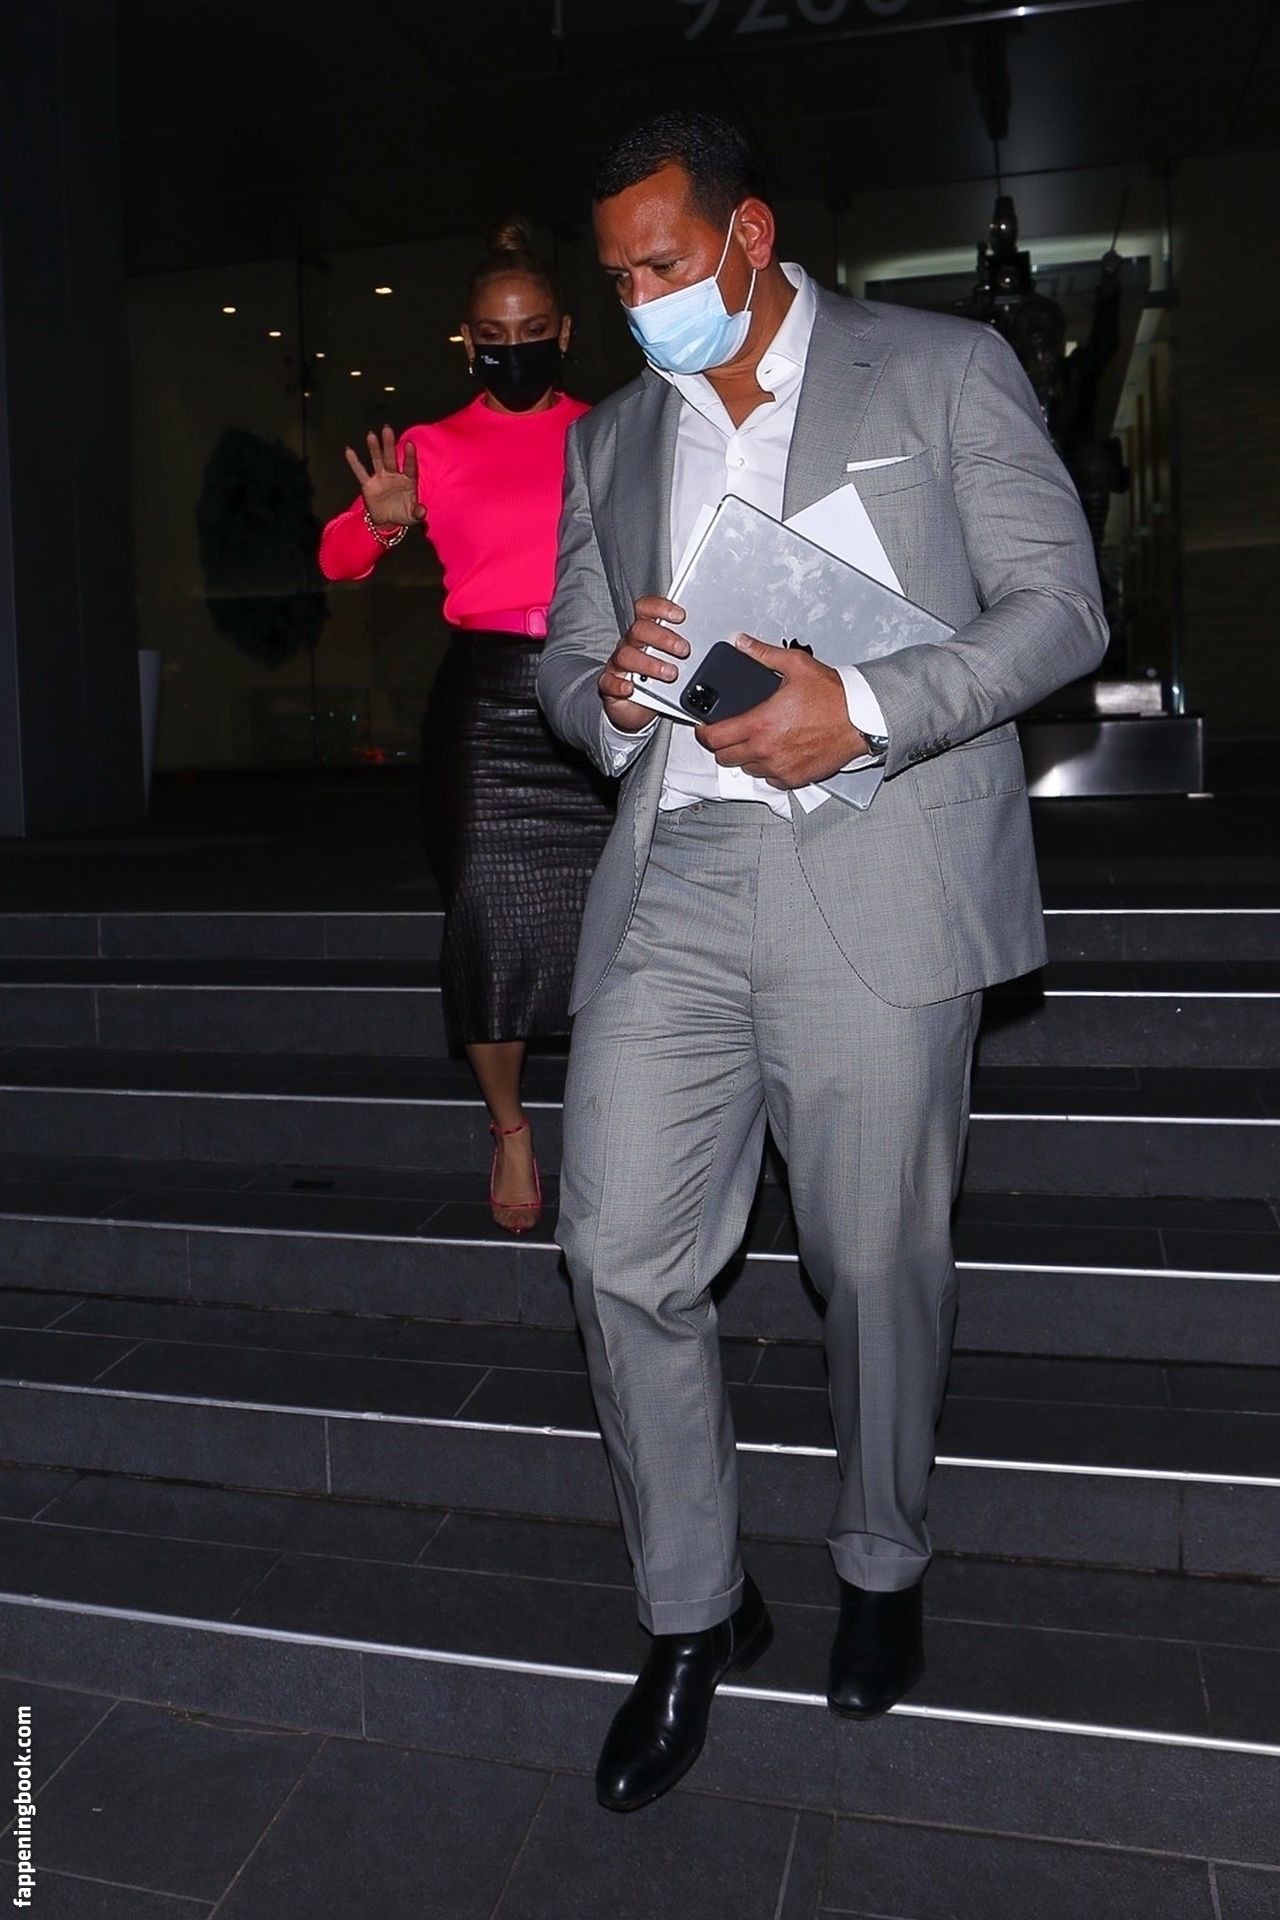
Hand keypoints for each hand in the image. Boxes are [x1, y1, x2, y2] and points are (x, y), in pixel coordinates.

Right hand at [343, 427, 424, 527]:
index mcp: (407, 481)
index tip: (410, 444)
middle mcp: (394, 475)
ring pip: (377, 461)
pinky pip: (360, 472)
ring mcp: (381, 478)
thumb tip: (423, 511)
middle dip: (389, 445)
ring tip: (371, 435)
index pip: (409, 466)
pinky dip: (354, 462)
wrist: (387, 522)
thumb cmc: (403, 515)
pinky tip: (349, 451)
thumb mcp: (412, 516)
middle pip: (391, 458)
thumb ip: (418, 512)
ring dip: (374, 449)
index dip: (409, 456)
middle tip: (387, 429)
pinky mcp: (368, 484)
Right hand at [597, 595, 690, 733]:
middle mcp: (632, 644)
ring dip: (650, 663)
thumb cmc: (660, 681)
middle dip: (663, 637)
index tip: (681, 615)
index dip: (661, 607)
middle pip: (639, 629)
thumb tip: (728, 645)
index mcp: (647, 633)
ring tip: (670, 673)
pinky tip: (631, 688)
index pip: (646, 609)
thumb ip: (696, 653)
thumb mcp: (679, 663)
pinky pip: (609, 681)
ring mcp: (619, 664)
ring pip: (627, 655)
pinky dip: (619, 684)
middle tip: (684, 650)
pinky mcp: (610, 685)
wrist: (636, 708)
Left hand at [694, 634, 866, 786]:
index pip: (714, 738)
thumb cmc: (833, 696)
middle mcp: (766, 750)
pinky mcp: (794, 778)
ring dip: (746, 757)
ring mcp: (779, 767)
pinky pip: (769, 779)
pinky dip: (768, 768)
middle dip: (723, 745)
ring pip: (746, 769)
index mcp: (760, 723)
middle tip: (730, 732)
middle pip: (725, 758)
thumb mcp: (795, 665)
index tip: (704, 729)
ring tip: (757, 740)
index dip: (703, 733)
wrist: (860, 719)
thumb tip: (742, 643)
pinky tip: (776, 752)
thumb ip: (762, 654)